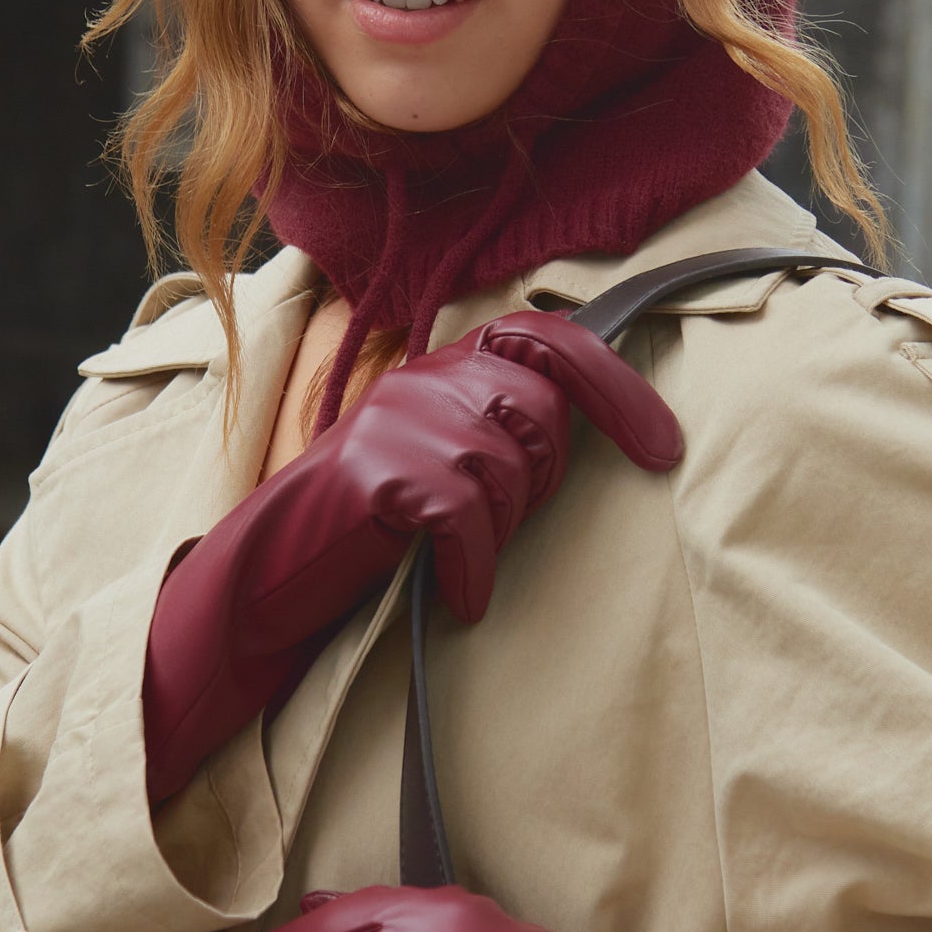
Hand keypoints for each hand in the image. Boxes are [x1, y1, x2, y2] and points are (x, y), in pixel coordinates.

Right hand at [142, 311, 680, 803]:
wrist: (267, 576)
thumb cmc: (368, 529)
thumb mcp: (439, 460)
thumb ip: (499, 427)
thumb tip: (595, 427)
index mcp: (445, 367)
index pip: (549, 337)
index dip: (616, 387)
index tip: (663, 448)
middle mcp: (424, 379)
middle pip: (543, 413)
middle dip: (542, 481)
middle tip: (498, 526)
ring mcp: (399, 421)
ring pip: (508, 467)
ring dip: (499, 529)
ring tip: (459, 558)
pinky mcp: (380, 474)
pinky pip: (467, 518)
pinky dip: (472, 567)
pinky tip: (459, 595)